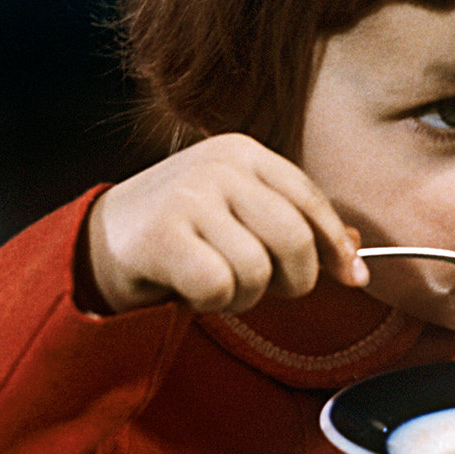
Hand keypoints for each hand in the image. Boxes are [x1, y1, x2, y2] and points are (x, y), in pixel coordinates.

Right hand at [84, 134, 367, 314]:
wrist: (99, 242)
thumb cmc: (183, 231)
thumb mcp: (241, 214)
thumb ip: (296, 226)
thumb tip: (355, 257)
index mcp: (244, 152)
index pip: (311, 200)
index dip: (335, 245)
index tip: (351, 277)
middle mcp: (218, 166)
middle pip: (295, 239)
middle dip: (293, 279)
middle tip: (265, 288)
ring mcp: (189, 196)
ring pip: (258, 270)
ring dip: (244, 295)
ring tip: (217, 282)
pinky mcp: (163, 234)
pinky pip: (221, 287)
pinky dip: (213, 302)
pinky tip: (191, 288)